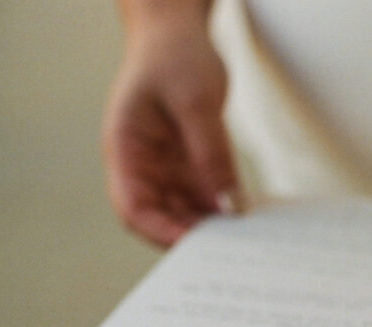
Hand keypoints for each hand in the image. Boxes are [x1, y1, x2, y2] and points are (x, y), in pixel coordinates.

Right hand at [103, 13, 240, 247]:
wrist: (175, 32)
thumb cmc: (174, 57)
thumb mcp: (197, 102)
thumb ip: (212, 155)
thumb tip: (229, 206)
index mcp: (125, 148)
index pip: (133, 206)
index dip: (160, 232)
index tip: (195, 247)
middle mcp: (140, 165)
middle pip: (159, 217)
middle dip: (191, 235)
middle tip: (232, 250)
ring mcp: (163, 167)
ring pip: (183, 212)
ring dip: (210, 226)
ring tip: (244, 238)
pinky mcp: (186, 164)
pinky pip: (203, 196)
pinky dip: (222, 207)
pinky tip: (247, 215)